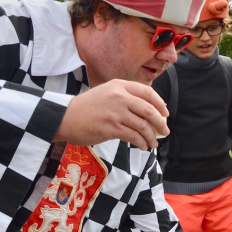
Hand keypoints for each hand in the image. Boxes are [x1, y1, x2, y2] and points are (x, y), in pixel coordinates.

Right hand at [53, 79, 169, 149]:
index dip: (160, 104)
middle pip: (149, 110)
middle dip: (160, 123)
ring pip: (143, 125)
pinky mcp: (111, 128)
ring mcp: (115, 112)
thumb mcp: (107, 93)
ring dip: (151, 137)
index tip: (165, 114)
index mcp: (120, 85)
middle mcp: (119, 96)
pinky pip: (133, 136)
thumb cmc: (88, 108)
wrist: (65, 117)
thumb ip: (126, 98)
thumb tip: (150, 112)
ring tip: (152, 143)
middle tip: (164, 132)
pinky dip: (141, 143)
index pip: (148, 92)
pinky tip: (142, 146)